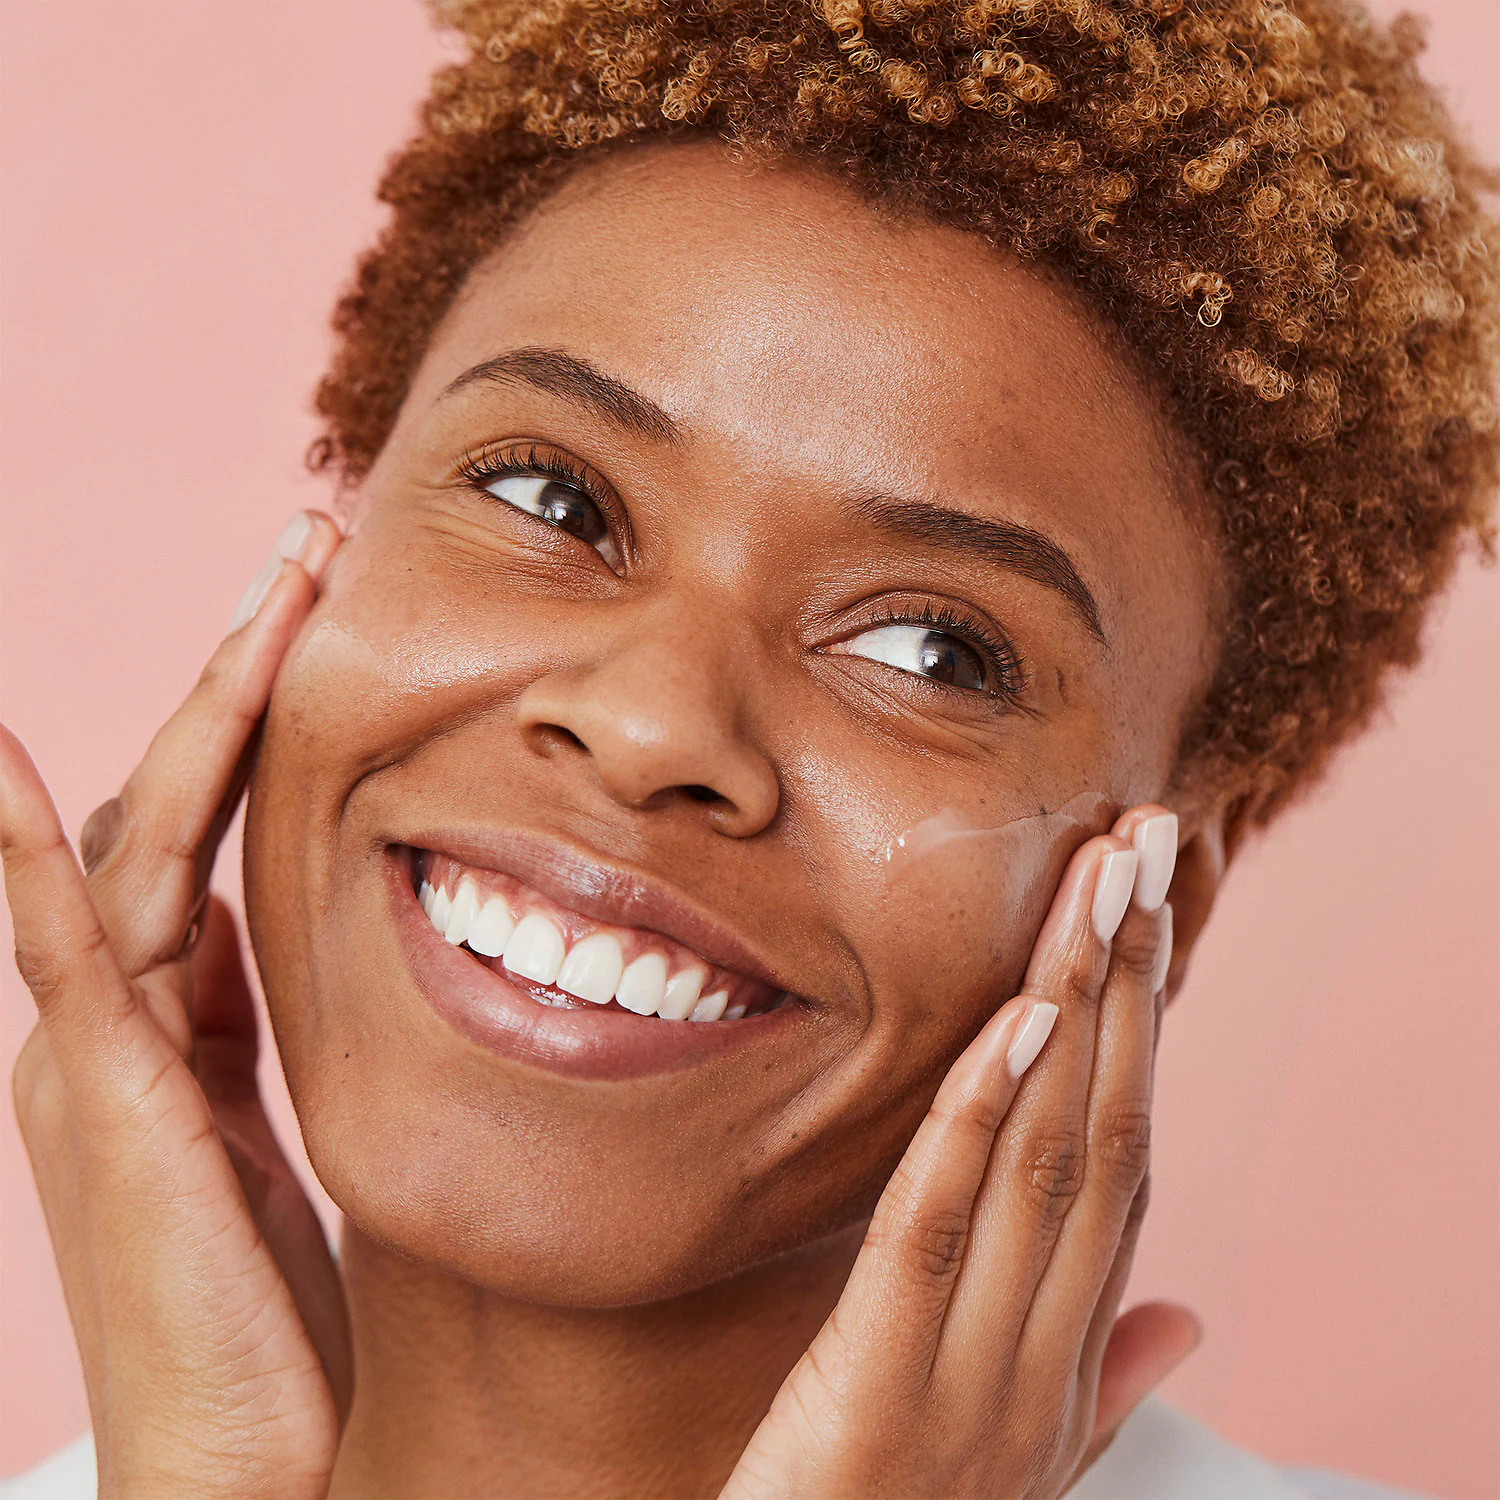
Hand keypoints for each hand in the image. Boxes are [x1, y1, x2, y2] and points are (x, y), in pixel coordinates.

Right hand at [3, 513, 345, 1499]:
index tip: (317, 624)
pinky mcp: (107, 1098)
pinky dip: (24, 856)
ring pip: (146, 839)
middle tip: (306, 554)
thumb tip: (244, 917)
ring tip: (274, 591)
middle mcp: (119, 1017)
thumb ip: (243, 1026)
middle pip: (176, 805)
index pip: (204, 835)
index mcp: (172, 1022)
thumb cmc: (276, 1317)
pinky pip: (62, 951)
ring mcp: (98, 1051)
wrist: (245, 1464)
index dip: (255, 726)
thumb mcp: (270, 1131)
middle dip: (241, 678)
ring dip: (209, 709)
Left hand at [723, 809, 1198, 1499]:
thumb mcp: (1012, 1462)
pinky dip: (980, 1119)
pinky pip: (937, 1231)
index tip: (1153, 915)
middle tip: (1147, 846)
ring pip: (1044, 1161)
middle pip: (1105, 1133)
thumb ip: (1099, 1385)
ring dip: (1079, 1009)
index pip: (1127, 1165)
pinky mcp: (877, 1398)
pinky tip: (1016, 1021)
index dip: (1148, 1031)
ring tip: (1102, 886)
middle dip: (1131, 979)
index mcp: (1066, 1363)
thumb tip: (1187, 1320)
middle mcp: (1043, 1362)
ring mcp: (972, 1383)